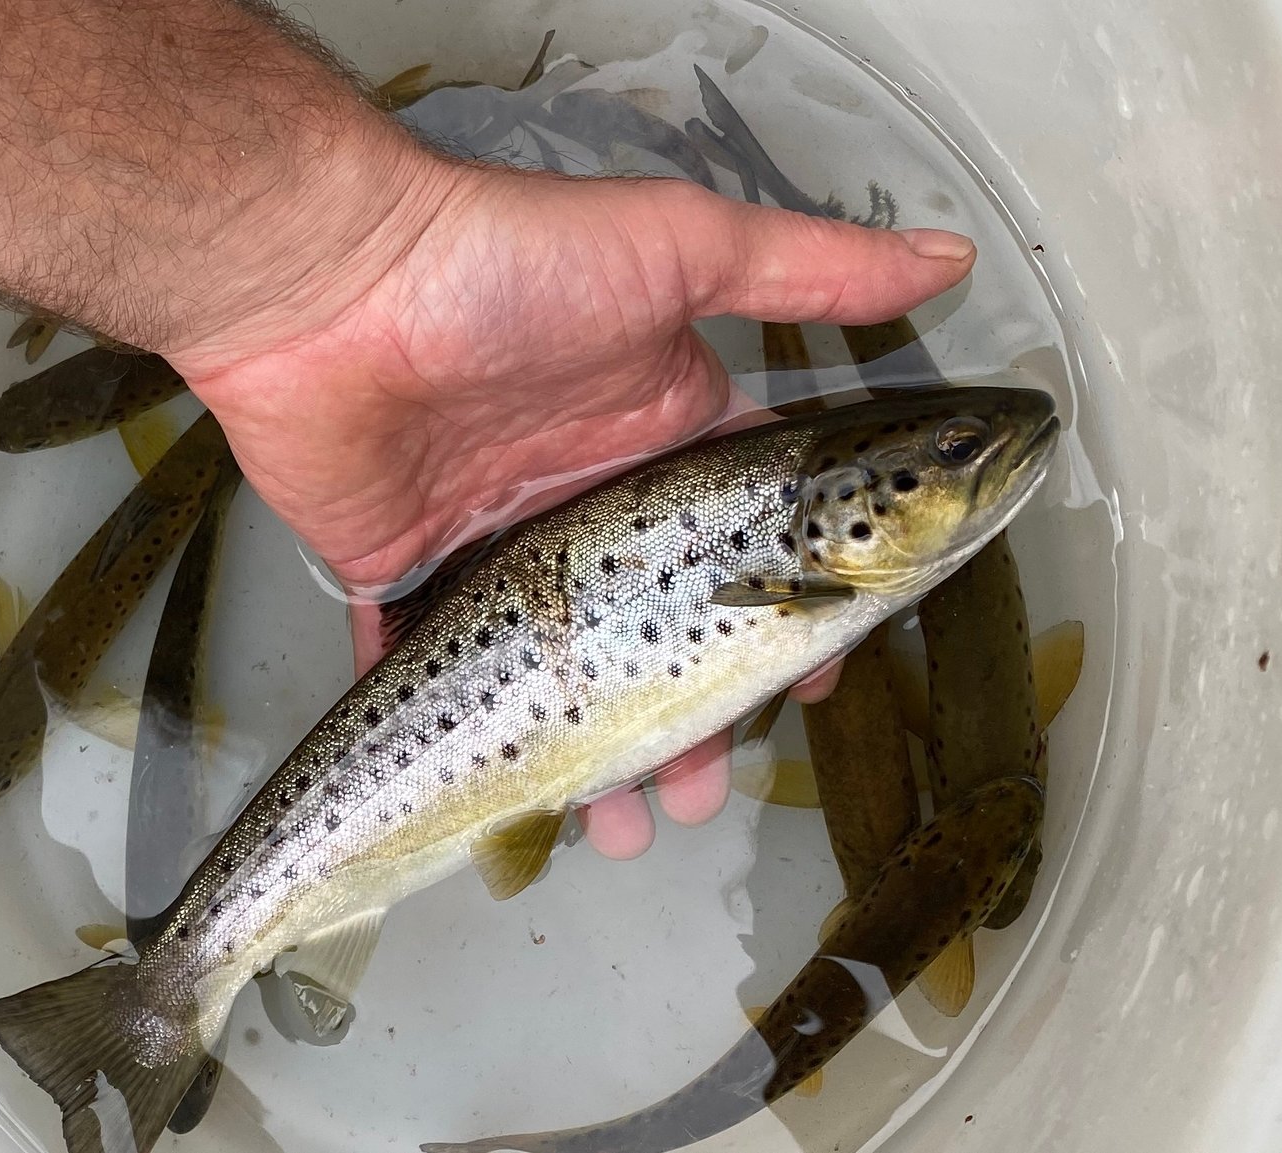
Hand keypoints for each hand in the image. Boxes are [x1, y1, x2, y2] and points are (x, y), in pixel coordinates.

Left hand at [171, 161, 971, 856]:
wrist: (330, 282)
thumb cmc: (508, 262)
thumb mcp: (680, 248)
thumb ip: (811, 269)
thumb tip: (951, 259)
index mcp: (656, 432)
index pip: (745, 543)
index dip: (783, 618)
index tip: (812, 687)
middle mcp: (582, 494)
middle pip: (653, 631)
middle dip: (688, 719)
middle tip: (704, 792)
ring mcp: (492, 536)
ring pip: (557, 670)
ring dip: (591, 752)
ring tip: (623, 825)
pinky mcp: (403, 566)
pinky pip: (427, 664)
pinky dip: (456, 732)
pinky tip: (504, 800)